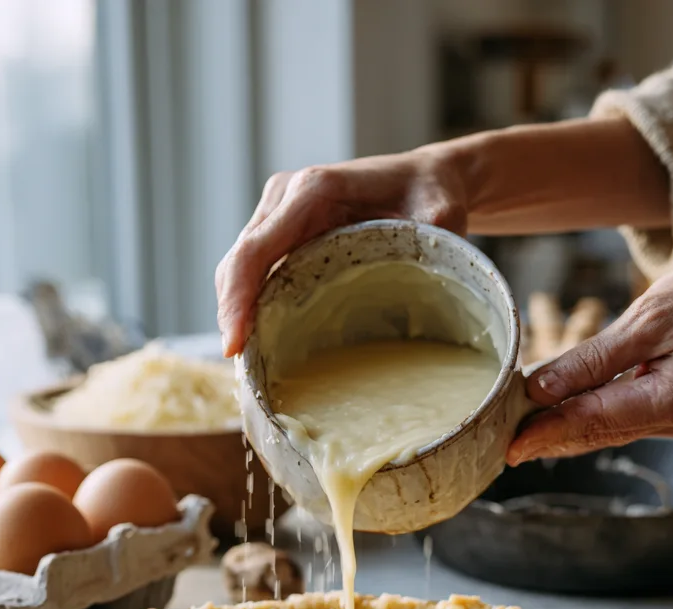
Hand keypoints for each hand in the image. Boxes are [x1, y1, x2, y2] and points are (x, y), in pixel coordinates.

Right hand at [215, 149, 466, 356]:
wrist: (426, 179)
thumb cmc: (432, 195)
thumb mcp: (441, 215)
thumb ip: (435, 242)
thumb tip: (432, 287)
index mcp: (314, 191)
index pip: (256, 249)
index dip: (238, 299)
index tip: (234, 344)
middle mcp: (287, 197)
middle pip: (238, 261)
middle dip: (231, 314)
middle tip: (239, 366)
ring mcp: (280, 213)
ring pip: (240, 268)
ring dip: (237, 312)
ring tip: (247, 361)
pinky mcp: (283, 230)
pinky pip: (255, 269)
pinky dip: (251, 303)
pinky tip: (261, 339)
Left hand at [507, 244, 672, 464]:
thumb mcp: (654, 315)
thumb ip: (595, 358)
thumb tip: (541, 389)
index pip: (591, 423)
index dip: (544, 434)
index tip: (507, 449)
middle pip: (603, 432)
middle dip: (553, 435)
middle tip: (505, 443)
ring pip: (622, 426)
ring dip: (579, 423)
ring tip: (530, 423)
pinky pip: (644, 418)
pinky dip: (611, 412)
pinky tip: (582, 408)